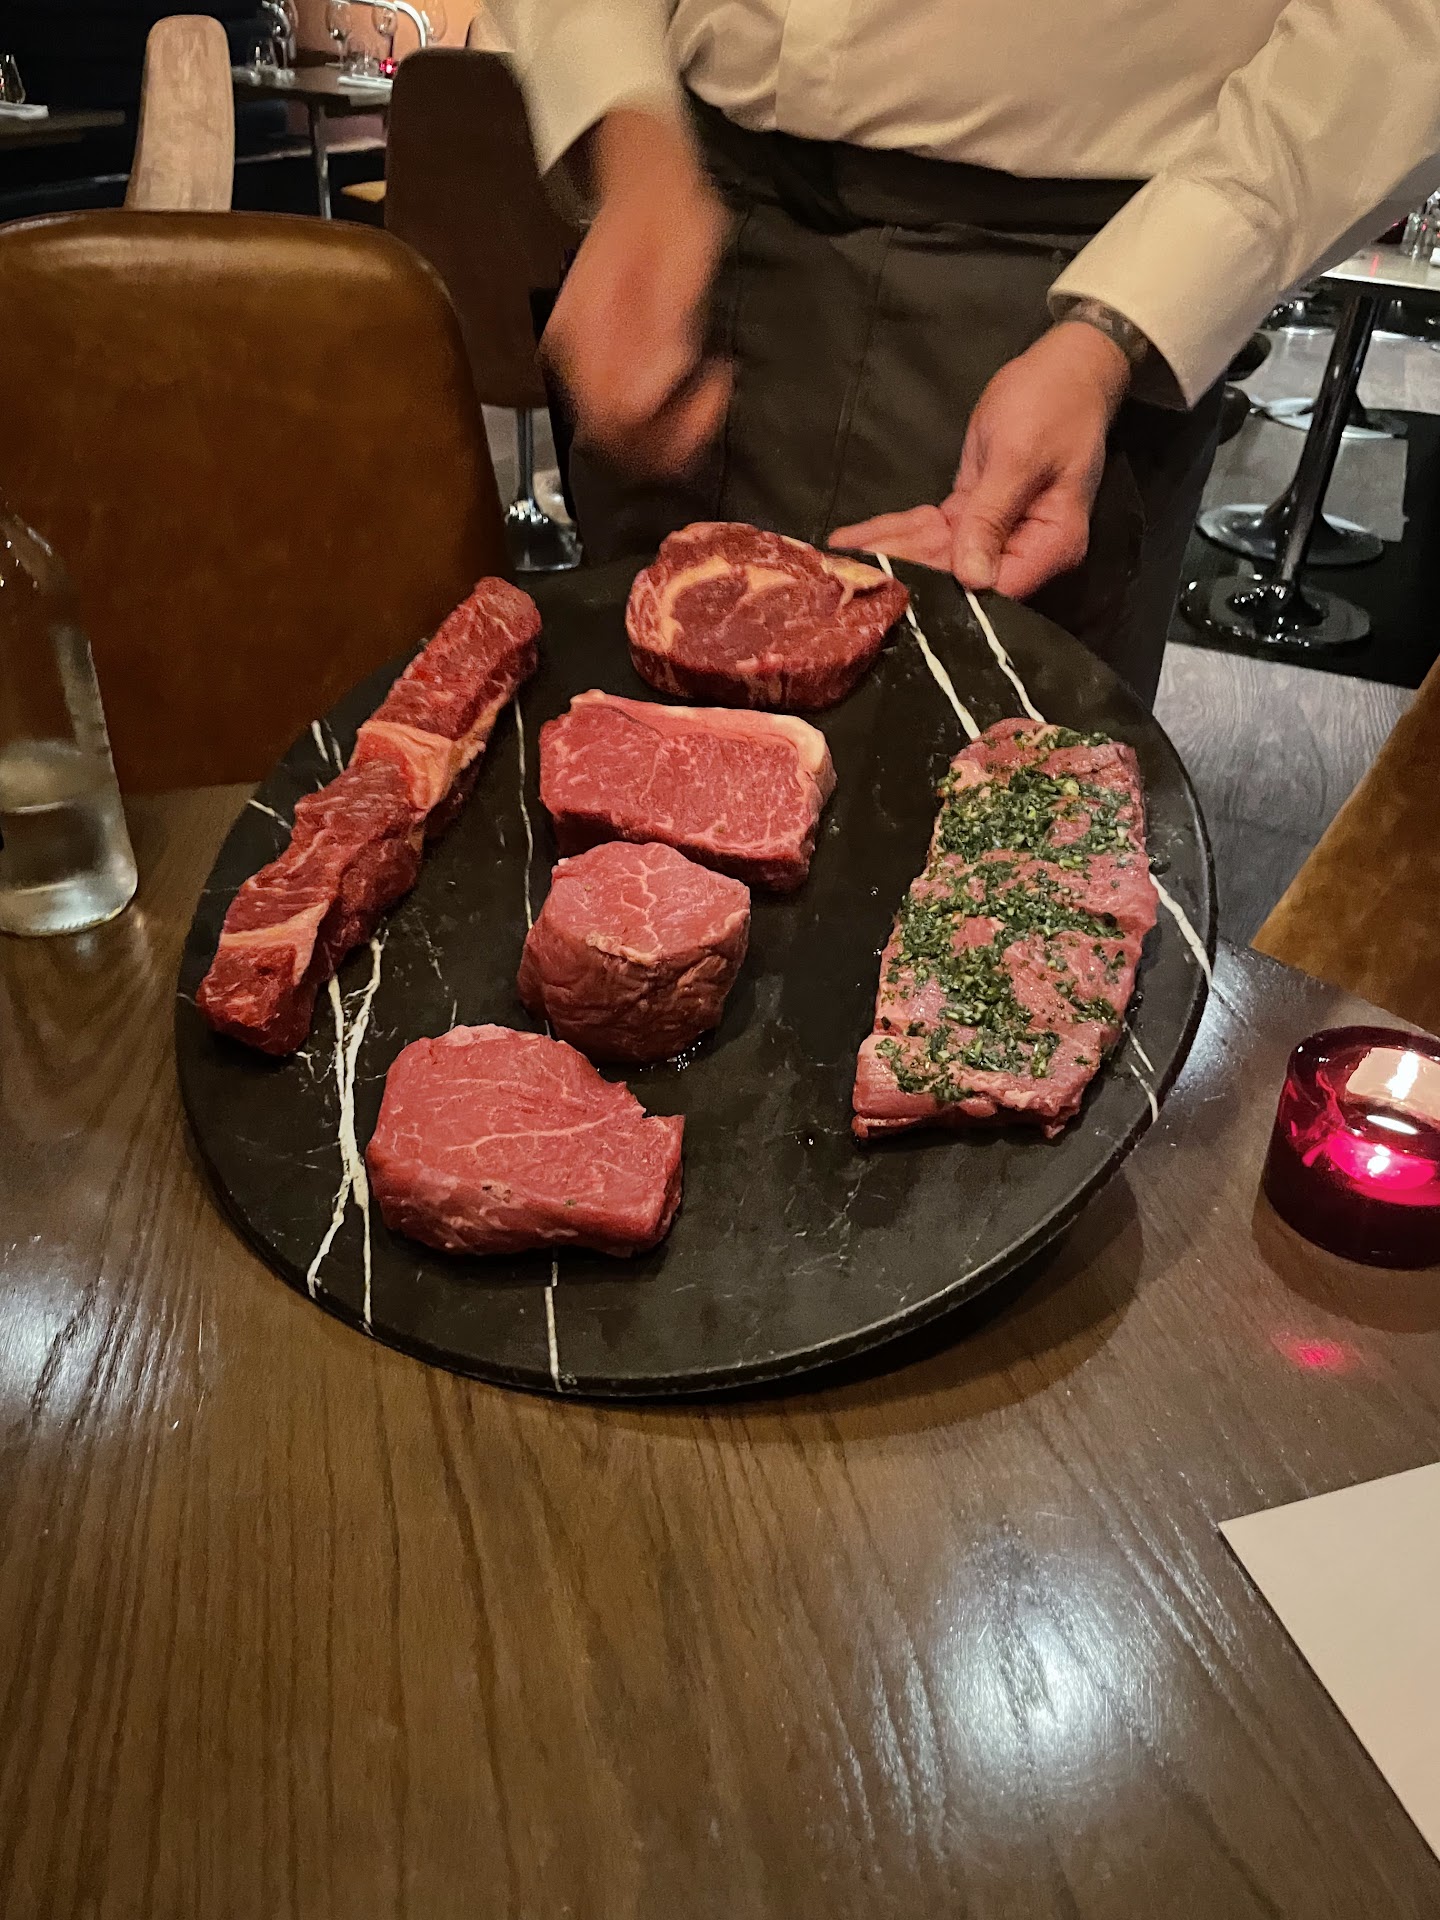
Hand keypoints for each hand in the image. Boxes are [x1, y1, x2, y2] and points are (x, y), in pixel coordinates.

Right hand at [542, 110, 731, 477]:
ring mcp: (585, 361)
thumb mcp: (679, 263)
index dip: (666, 424)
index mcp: (583, 327)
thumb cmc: (666, 213)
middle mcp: (574, 353)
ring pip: (621, 436)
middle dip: (668, 438)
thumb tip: (644, 398)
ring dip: (669, 431)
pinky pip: (628, 415)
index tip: (712, 389)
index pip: (612, 415)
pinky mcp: (602, 364)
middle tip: (712, 400)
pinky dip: (665, 415)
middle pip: (614, 437)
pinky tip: (695, 384)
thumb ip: (662, 331)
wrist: (645, 183)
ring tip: (708, 390)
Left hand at [830, 321, 1130, 598]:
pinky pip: (934, 531)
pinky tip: (856, 538)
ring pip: (937, 554)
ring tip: (839, 558)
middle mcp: (1025, 549)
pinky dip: (897, 531)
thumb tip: (972, 579)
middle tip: (848, 574)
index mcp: (1050, 545)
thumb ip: (991, 518)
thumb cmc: (1051, 405)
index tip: (893, 587)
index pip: (994, 588)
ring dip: (890, 551)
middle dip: (905, 571)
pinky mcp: (977, 513)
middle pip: (959, 575)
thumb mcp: (1017, 458)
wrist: (1065, 367)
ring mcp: (1001, 533)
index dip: (943, 590)